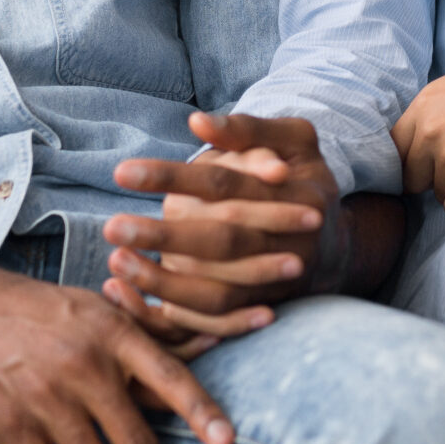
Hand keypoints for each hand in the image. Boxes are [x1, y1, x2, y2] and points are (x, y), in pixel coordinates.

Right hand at [0, 251, 234, 443]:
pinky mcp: (12, 428)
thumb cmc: (42, 311)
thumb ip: (138, 350)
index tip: (226, 442)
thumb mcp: (97, 313)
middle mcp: (85, 369)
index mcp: (114, 335)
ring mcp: (46, 402)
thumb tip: (182, 386)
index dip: (201, 412)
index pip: (170, 378)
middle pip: (135, 442)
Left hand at [104, 113, 335, 348]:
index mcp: (296, 193)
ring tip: (117, 262)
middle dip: (163, 236)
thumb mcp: (295, 140)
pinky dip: (174, 313)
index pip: (225, 183)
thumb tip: (197, 122)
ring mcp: (275, 281)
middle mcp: (289, 241)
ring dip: (163, 281)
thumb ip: (248, 129)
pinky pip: (215, 320)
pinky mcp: (259, 307)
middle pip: (220, 241)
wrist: (333, 242)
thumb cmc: (302, 178)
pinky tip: (132, 295)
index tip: (122, 172)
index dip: (173, 177)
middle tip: (111, 227)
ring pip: (216, 290)